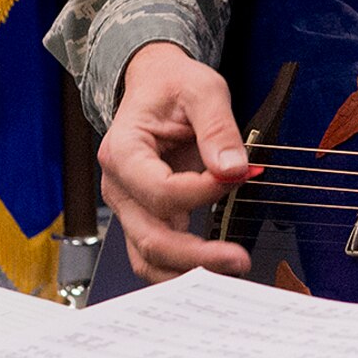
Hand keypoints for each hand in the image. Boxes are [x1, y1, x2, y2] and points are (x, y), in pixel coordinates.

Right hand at [97, 42, 254, 281]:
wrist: (157, 85)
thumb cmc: (174, 86)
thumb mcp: (202, 89)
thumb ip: (218, 127)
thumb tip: (232, 168)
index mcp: (123, 151)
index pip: (160, 190)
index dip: (202, 192)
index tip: (238, 175)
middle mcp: (118, 186)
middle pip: (150, 238)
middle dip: (196, 255)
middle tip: (238, 258)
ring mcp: (129, 206)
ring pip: (150, 257)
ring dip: (189, 271)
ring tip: (230, 269)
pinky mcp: (146, 217)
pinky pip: (158, 254)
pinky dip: (184, 268)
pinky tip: (215, 267)